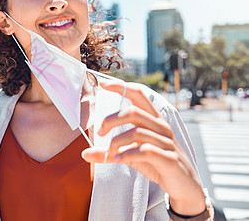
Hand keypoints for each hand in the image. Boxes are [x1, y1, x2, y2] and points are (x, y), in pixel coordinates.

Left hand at [82, 82, 205, 215]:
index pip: (138, 95)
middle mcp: (161, 128)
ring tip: (109, 153)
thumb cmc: (157, 164)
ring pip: (137, 133)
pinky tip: (119, 160)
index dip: (121, 87)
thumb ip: (109, 152)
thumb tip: (84, 153)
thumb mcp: (131, 155)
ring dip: (116, 143)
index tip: (102, 84)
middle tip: (100, 133)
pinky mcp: (170, 160)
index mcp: (153, 120)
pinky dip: (128, 154)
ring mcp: (167, 143)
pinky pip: (147, 151)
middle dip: (111, 120)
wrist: (185, 186)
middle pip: (133, 112)